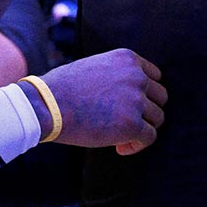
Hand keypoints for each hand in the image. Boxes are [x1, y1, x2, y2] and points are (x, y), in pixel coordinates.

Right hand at [39, 48, 166, 154]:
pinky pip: (149, 137)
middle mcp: (136, 76)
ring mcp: (136, 100)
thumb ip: (117, 75)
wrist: (46, 105)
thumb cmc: (62, 89)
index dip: (145, 94)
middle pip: (160, 97)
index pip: (155, 77)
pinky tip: (119, 148)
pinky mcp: (131, 124)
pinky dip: (136, 145)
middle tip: (127, 123)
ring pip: (157, 118)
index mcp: (127, 58)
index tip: (130, 106)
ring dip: (142, 129)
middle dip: (147, 112)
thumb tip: (131, 96)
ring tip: (121, 137)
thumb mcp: (94, 67)